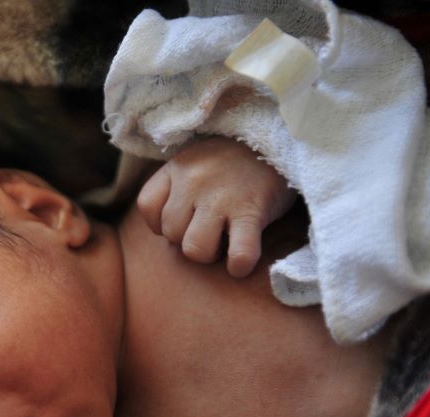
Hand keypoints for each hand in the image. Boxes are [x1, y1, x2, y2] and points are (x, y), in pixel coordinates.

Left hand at [136, 137, 295, 277]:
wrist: (282, 139)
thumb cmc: (236, 161)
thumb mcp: (197, 162)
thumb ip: (177, 188)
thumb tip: (167, 233)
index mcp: (178, 167)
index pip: (147, 206)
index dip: (160, 222)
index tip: (183, 220)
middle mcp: (194, 180)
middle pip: (171, 233)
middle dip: (188, 239)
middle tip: (211, 230)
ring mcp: (222, 197)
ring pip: (195, 249)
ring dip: (210, 254)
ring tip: (225, 243)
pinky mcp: (252, 211)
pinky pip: (238, 253)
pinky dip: (238, 265)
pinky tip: (241, 264)